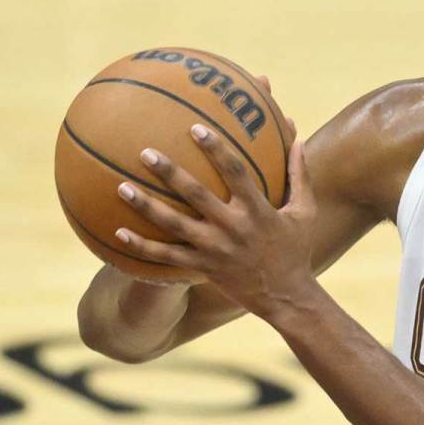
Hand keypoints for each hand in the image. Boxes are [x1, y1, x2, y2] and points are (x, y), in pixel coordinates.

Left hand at [111, 74, 296, 289]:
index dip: (216, 149)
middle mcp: (233, 228)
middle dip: (170, 172)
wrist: (286, 296)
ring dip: (146, 206)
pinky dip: (141, 246)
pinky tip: (118, 233)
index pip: (235, 172)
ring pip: (173, 226)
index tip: (196, 128)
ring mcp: (215, 250)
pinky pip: (166, 257)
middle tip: (146, 152)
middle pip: (196, 195)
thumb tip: (297, 137)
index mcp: (258, 210)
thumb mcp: (305, 211)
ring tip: (121, 187)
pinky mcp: (202, 267)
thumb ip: (300, 174)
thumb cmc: (296, 248)